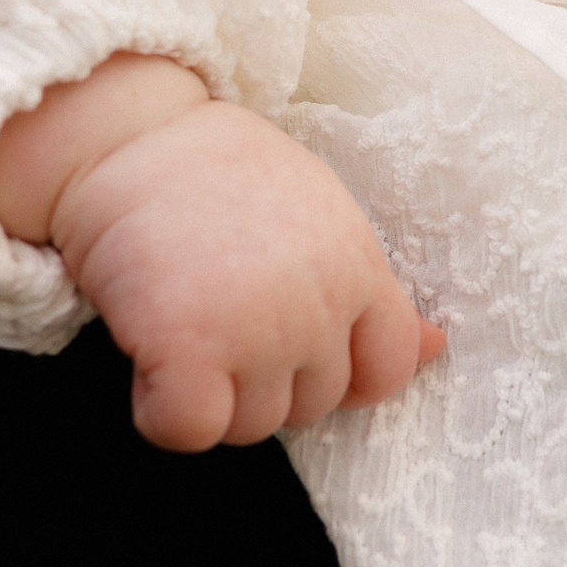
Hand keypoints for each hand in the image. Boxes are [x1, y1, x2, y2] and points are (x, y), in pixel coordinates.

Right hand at [0, 53, 443, 450]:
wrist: (130, 136)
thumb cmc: (221, 173)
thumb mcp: (321, 217)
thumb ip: (371, 292)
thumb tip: (435, 349)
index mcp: (356, 265)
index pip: (388, 368)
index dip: (344, 376)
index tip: (296, 352)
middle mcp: (317, 304)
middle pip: (311, 407)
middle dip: (265, 377)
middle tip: (220, 306)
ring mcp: (255, 329)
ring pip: (248, 427)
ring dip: (210, 392)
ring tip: (184, 313)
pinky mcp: (187, 346)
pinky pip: (187, 430)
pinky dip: (159, 408)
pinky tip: (149, 350)